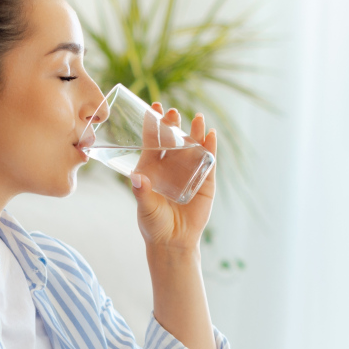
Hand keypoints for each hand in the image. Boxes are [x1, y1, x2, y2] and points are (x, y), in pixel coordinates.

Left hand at [130, 103, 216, 253]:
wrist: (173, 242)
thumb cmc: (154, 224)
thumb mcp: (145, 208)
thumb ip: (141, 192)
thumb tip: (136, 177)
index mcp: (152, 168)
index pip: (152, 141)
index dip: (154, 124)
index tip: (155, 106)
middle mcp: (171, 166)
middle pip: (173, 140)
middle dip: (173, 125)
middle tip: (173, 113)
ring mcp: (189, 172)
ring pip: (193, 147)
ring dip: (195, 132)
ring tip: (198, 118)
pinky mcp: (205, 182)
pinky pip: (209, 162)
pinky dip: (211, 148)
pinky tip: (212, 135)